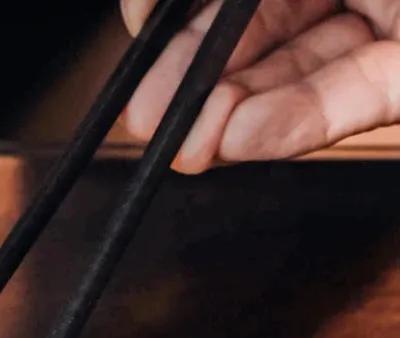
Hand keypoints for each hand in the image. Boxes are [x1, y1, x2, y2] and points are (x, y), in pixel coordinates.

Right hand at [121, 0, 399, 166]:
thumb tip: (162, 3)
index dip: (186, 14)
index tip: (140, 28)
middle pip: (264, 29)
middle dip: (197, 76)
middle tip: (146, 116)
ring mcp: (388, 29)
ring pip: (296, 74)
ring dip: (232, 115)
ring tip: (186, 144)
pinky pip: (348, 102)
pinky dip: (290, 124)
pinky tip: (237, 137)